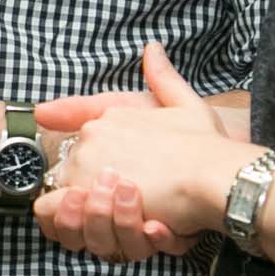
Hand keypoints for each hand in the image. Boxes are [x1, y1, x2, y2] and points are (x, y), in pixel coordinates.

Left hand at [32, 45, 251, 258]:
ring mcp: (84, 168)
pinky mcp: (87, 199)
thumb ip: (162, 78)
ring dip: (94, 215)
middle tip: (133, 208)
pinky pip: (61, 219)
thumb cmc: (205, 145)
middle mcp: (88, 140)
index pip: (81, 147)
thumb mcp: (184, 103)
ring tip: (131, 215)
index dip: (99, 172)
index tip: (126, 184)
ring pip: (65, 202)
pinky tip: (115, 227)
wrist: (213, 176)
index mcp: (105, 120)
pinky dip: (81, 227)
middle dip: (94, 198)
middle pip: (70, 177)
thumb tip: (151, 47)